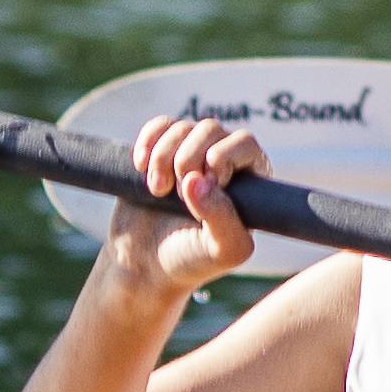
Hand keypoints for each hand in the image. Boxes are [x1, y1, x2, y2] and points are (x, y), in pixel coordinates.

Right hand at [105, 112, 266, 299]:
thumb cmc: (191, 260)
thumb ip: (222, 219)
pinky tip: (140, 168)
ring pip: (182, 128)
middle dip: (187, 159)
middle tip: (177, 195)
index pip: (245, 143)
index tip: (206, 185)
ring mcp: (192, 153)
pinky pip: (159, 126)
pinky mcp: (162, 151)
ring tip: (157, 191)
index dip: (221, 158)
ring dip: (163, 158)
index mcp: (250, 182)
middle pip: (210, 129)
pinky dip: (147, 143)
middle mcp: (225, 162)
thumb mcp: (219, 250)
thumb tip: (198, 181)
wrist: (145, 265)